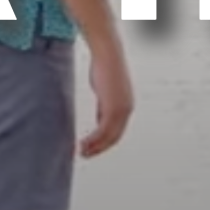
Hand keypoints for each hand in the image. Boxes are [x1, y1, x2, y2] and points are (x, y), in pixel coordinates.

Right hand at [80, 43, 132, 158]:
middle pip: (114, 137)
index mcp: (127, 106)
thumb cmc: (105, 67)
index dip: (105, 142)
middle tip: (85, 154)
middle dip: (99, 148)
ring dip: (95, 147)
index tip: (93, 147)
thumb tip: (100, 119)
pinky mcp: (113, 108)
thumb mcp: (105, 91)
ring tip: (82, 152)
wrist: (108, 55)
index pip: (117, 130)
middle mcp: (127, 110)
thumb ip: (105, 106)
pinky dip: (92, 140)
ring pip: (108, 137)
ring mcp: (122, 110)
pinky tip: (83, 143)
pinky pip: (102, 131)